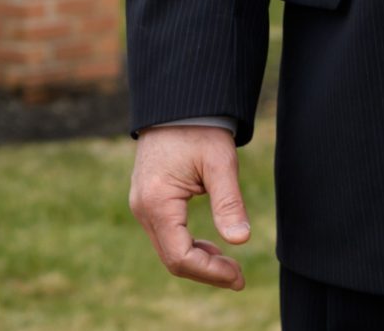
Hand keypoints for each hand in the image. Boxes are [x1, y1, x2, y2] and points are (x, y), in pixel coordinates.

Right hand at [130, 126, 254, 290]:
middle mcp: (142, 208)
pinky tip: (212, 248)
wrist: (178, 104)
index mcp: (157, 202)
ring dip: (198, 261)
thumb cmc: (200, 128)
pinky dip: (188, 246)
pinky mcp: (148, 200)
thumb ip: (229, 202)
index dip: (210, 272)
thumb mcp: (220, 163)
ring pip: (168, 249)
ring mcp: (142, 205)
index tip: (238, 276)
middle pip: (172, 259)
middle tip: (239, 278)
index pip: (180, 256)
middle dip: (206, 272)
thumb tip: (241, 241)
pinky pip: (166, 235)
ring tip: (230, 266)